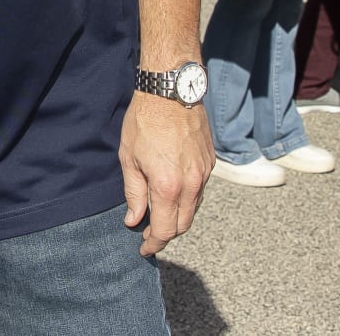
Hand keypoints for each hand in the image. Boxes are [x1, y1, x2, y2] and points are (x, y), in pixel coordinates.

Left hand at [119, 90, 211, 256]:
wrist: (171, 90)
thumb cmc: (145, 120)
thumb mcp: (129, 158)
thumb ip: (133, 193)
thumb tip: (133, 220)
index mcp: (168, 186)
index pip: (165, 230)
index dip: (154, 244)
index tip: (144, 249)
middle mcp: (191, 183)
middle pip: (183, 224)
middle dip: (166, 234)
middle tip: (148, 234)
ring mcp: (204, 173)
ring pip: (194, 208)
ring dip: (178, 216)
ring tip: (159, 213)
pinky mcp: (210, 162)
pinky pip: (200, 190)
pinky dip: (188, 198)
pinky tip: (173, 192)